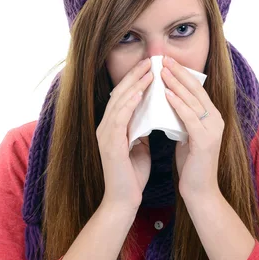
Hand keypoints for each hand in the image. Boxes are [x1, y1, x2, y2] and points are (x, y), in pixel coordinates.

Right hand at [96, 57, 152, 209]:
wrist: (124, 200)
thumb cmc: (133, 174)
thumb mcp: (140, 145)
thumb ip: (141, 129)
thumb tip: (152, 114)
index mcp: (113, 126)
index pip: (124, 96)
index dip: (136, 79)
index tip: (152, 66)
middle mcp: (106, 126)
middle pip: (120, 93)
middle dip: (136, 75)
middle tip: (151, 59)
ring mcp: (106, 134)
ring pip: (119, 102)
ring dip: (135, 84)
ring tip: (149, 70)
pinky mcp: (110, 144)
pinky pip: (119, 118)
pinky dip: (129, 103)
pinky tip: (140, 92)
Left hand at [161, 55, 223, 197]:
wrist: (200, 191)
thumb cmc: (192, 165)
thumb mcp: (187, 136)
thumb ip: (183, 120)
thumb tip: (169, 103)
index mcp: (213, 118)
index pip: (197, 90)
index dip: (183, 75)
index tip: (168, 62)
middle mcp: (217, 120)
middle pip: (197, 90)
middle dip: (179, 73)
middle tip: (164, 59)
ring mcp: (213, 130)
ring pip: (193, 101)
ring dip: (176, 84)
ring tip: (162, 71)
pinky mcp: (205, 140)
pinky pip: (189, 117)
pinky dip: (177, 104)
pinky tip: (165, 94)